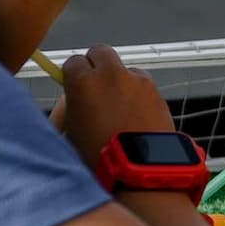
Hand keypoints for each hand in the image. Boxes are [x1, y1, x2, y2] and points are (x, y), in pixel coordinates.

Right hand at [53, 44, 177, 165]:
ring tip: (119, 110)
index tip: (74, 87)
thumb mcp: (68, 136)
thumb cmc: (98, 160)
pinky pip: (144, 87)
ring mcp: (138, 82)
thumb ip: (66, 110)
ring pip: (125, 70)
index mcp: (84, 82)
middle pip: (101, 52)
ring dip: (120, 82)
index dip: (73, 75)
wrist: (139, 172)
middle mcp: (112, 75)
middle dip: (97, 66)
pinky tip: (136, 119)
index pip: (73, 62)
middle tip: (95, 88)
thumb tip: (70, 99)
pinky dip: (138, 97)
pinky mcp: (158, 94)